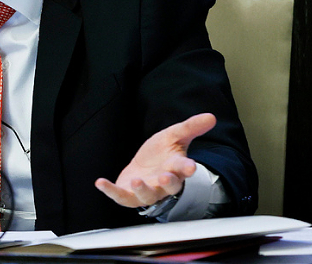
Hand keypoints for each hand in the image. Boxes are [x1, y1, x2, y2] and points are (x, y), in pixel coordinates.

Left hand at [94, 113, 215, 207]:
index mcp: (175, 167)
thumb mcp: (174, 135)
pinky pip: (121, 196)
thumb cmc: (162, 153)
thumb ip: (191, 127)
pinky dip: (110, 191)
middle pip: (168, 186)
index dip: (187, 168)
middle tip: (164, 177)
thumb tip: (211, 116)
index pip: (183, 168)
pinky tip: (100, 182)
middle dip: (167, 182)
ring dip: (142, 190)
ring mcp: (146, 191)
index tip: (190, 166)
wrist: (146, 166)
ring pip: (147, 196)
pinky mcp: (129, 194)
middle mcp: (162, 183)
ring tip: (136, 180)